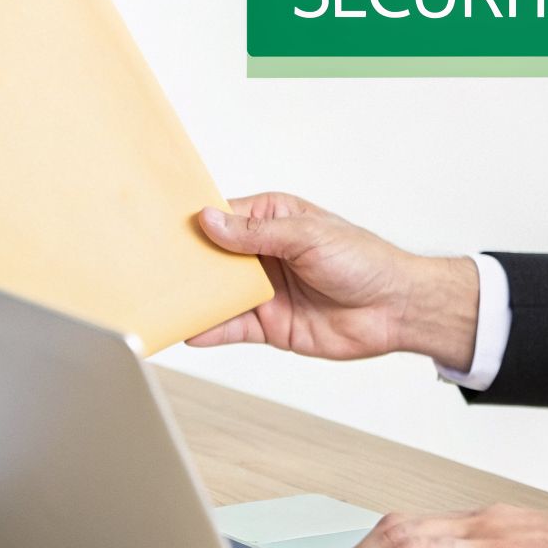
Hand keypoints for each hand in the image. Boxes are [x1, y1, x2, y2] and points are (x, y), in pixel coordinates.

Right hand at [190, 192, 480, 368]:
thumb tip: (209, 222)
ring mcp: (265, 290)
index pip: (223, 218)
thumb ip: (255, 234)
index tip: (163, 227)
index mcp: (272, 220)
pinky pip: (232, 326)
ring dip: (195, 298)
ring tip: (162, 301)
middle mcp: (263, 253)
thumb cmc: (363, 260)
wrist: (396, 308)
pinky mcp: (270, 324)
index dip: (195, 223)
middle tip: (151, 266)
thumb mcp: (307, 237)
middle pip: (213, 257)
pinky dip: (211, 329)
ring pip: (218, 293)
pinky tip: (190, 330)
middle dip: (187, 262)